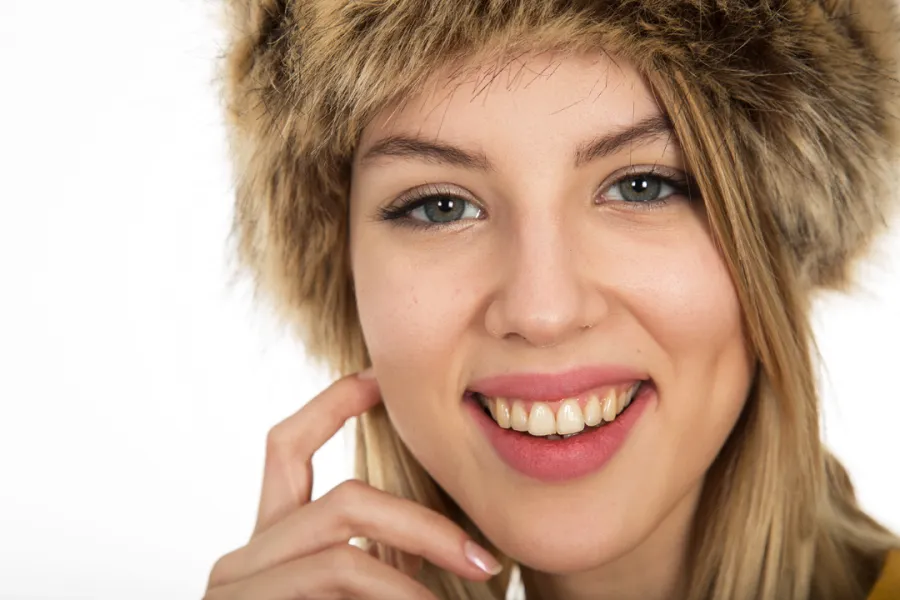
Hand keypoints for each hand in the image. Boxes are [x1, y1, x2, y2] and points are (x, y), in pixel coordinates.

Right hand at [204, 370, 501, 598]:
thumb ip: (379, 567)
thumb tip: (460, 548)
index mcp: (271, 544)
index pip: (285, 447)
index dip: (330, 404)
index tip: (378, 378)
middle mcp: (244, 555)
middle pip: (336, 496)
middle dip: (420, 515)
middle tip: (486, 554)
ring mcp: (237, 582)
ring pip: (340, 524)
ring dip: (419, 550)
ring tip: (475, 579)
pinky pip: (339, 570)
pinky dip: (396, 588)